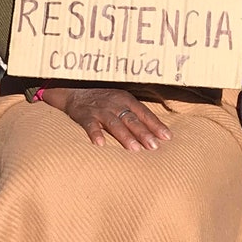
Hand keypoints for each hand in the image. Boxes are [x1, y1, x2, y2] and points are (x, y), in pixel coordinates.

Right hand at [40, 86, 170, 150]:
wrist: (75, 92)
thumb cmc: (104, 102)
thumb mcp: (120, 103)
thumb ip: (134, 116)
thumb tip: (156, 134)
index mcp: (126, 100)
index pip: (144, 113)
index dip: (155, 125)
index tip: (167, 137)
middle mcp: (115, 103)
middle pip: (131, 119)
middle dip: (143, 133)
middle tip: (154, 147)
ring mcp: (100, 109)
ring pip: (114, 123)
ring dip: (125, 136)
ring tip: (134, 149)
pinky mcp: (84, 115)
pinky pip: (90, 125)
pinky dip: (95, 133)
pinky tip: (100, 144)